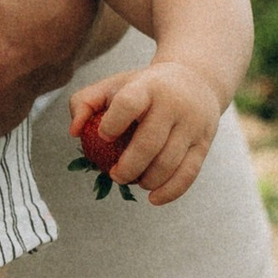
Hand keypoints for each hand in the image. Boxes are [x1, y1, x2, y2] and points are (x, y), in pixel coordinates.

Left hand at [70, 63, 221, 203]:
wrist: (196, 79)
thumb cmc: (145, 88)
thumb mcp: (115, 85)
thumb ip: (84, 102)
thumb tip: (74, 132)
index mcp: (148, 86)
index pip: (129, 103)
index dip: (112, 124)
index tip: (104, 136)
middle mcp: (173, 104)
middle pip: (149, 143)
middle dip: (128, 167)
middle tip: (115, 175)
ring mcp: (192, 124)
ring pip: (169, 162)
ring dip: (146, 180)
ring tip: (135, 180)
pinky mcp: (203, 143)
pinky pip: (188, 173)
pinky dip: (170, 191)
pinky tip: (153, 198)